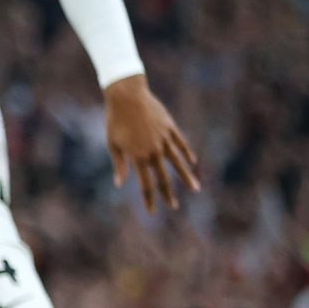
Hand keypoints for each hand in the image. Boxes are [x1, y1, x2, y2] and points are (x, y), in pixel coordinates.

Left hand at [104, 76, 200, 213]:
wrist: (127, 96)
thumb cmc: (115, 120)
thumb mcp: (113, 144)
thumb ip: (120, 165)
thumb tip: (120, 185)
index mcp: (138, 156)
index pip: (145, 184)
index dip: (149, 199)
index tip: (152, 212)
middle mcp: (154, 151)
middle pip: (163, 177)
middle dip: (168, 194)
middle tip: (173, 207)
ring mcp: (164, 139)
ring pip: (179, 162)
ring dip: (187, 177)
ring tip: (195, 189)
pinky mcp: (170, 128)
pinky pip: (181, 144)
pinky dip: (188, 153)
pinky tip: (193, 162)